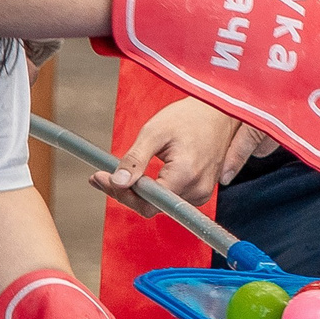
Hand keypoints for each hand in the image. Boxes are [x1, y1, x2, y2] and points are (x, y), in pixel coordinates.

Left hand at [92, 97, 277, 213]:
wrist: (219, 113)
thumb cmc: (188, 117)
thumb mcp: (155, 132)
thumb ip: (135, 160)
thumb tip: (117, 182)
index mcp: (186, 175)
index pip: (147, 203)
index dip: (121, 194)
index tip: (100, 177)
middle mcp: (197, 190)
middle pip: (152, 206)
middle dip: (124, 192)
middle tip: (100, 175)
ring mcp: (201, 193)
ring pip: (159, 204)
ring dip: (138, 191)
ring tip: (116, 173)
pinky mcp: (200, 191)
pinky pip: (170, 198)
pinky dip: (153, 189)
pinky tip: (138, 177)